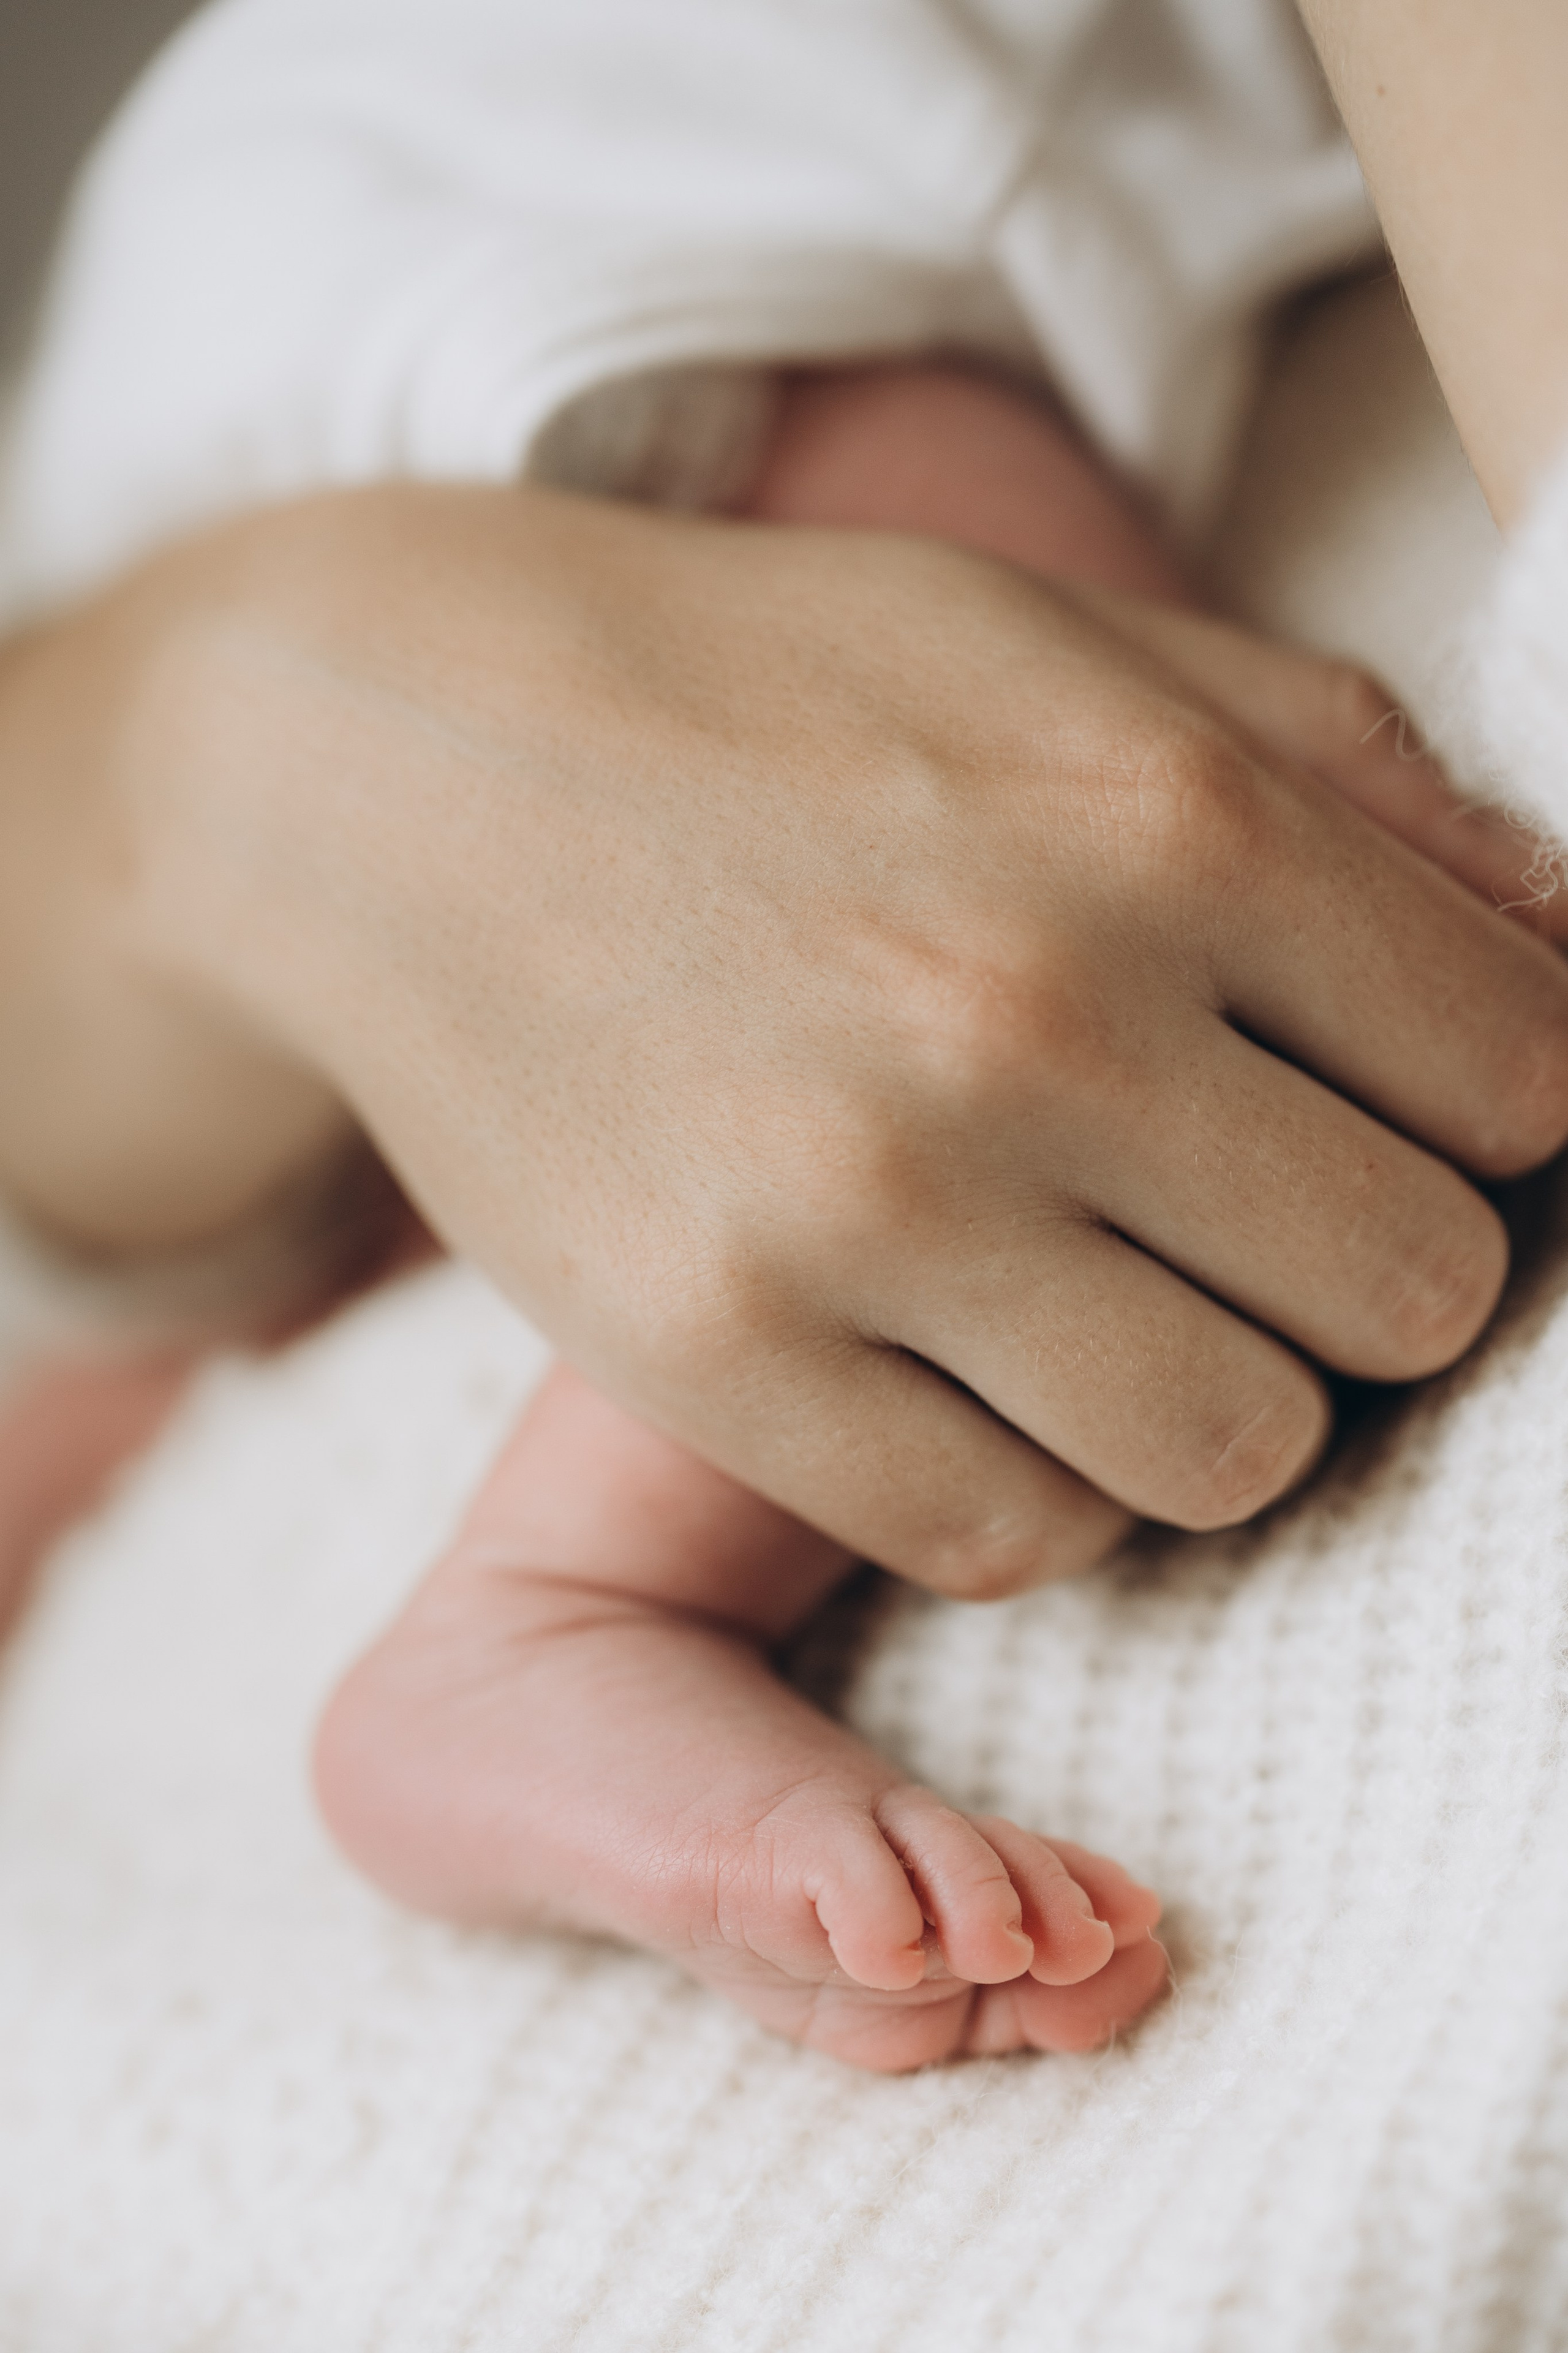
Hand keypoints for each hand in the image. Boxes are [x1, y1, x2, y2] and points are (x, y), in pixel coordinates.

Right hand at [104, 488, 1567, 1592]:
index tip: (1386, 1112)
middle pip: (1414, 1296)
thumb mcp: (1085, 651)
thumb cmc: (786, 701)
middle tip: (1248, 1216)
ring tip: (1116, 1302)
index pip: (1531, 1087)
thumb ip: (1363, 786)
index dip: (1494, 1122)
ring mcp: (865, 1205)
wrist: (415, 769)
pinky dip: (1031, 1477)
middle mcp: (1035, 1016)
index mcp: (1173, 818)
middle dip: (1371, 1271)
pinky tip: (968, 1365)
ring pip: (1238, 1452)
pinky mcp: (715, 1355)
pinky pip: (1015, 1535)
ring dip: (1218, 1398)